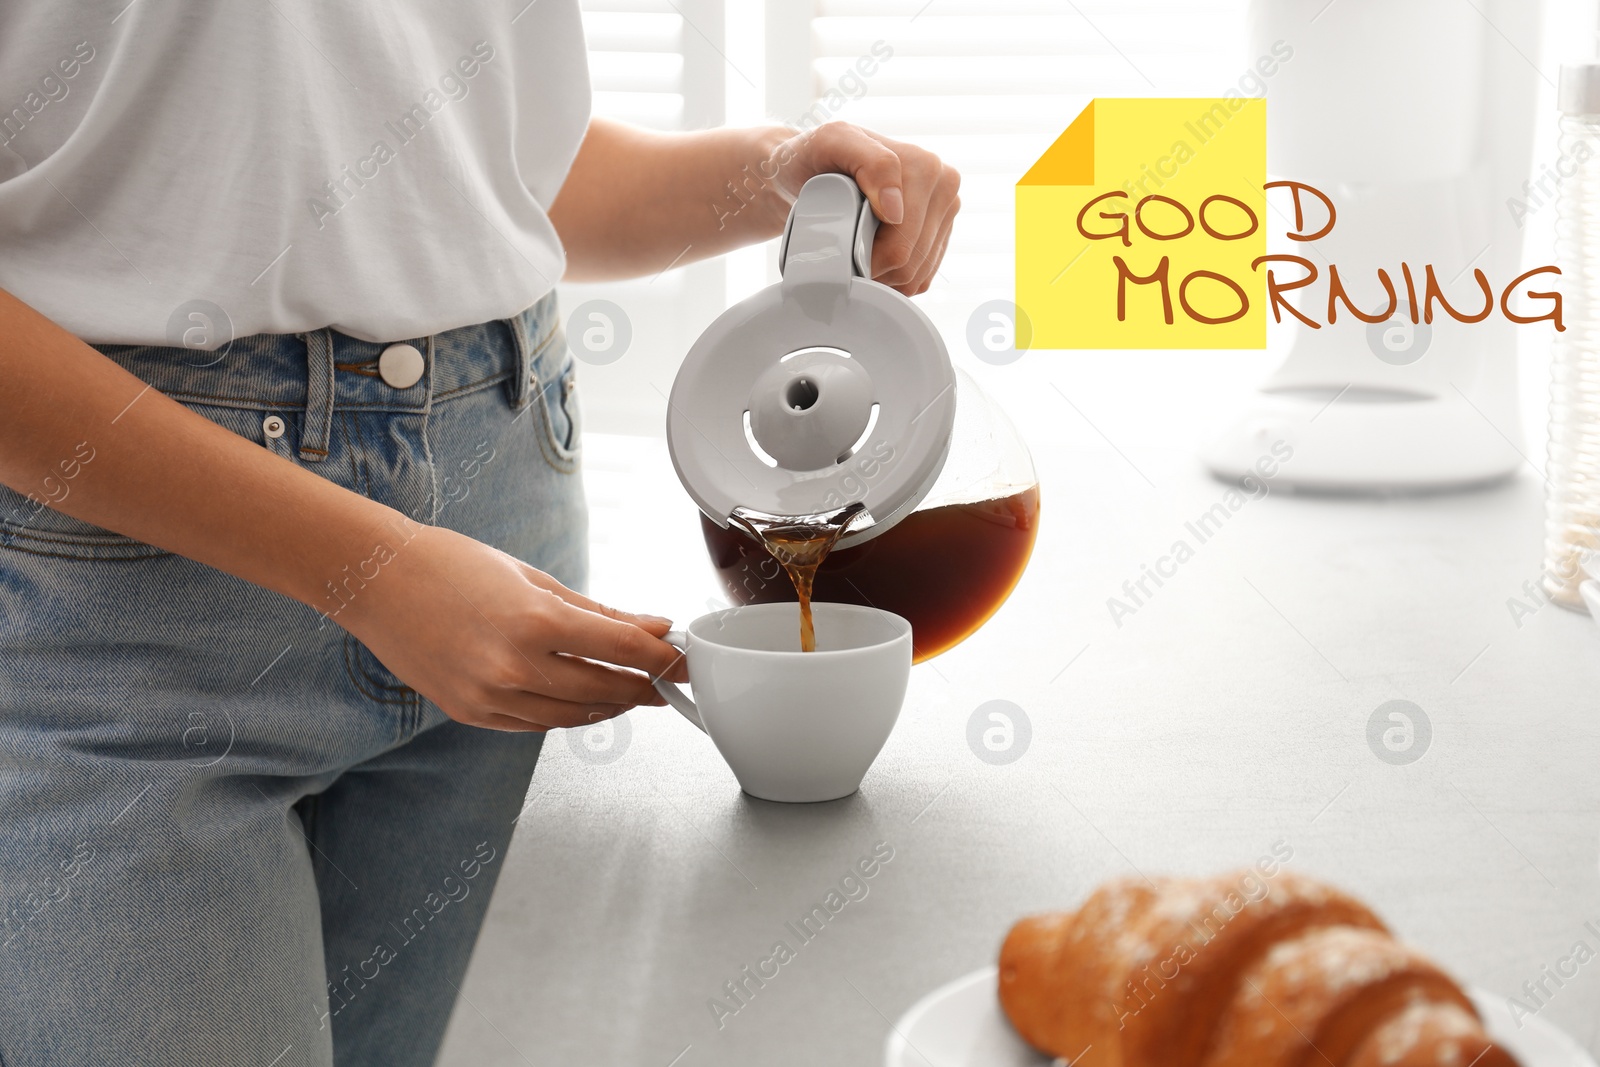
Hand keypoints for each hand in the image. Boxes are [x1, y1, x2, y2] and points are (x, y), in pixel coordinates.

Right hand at [336, 521, 685, 731]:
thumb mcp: (535, 579)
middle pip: (606, 690)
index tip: (682, 657)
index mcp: (536, 622)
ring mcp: (490, 697)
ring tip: (632, 690)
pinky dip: (567, 714)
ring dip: (611, 705)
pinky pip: (536, 724)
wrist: (377, 580)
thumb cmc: (452, 566)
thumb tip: (653, 626)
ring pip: (574, 717)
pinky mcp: (471, 713)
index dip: (663, 657)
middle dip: (645, 686)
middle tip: (668, 679)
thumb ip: (599, 611)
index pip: (624, 648)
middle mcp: (514, 667)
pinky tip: (583, 700)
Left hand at [772, 122, 960, 295]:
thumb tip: (897, 210)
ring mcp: (945, 212)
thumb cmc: (815, 155)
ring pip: (918, 274)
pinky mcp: (940, 234)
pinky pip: (922, 277)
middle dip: (875, 269)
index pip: (902, 245)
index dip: (867, 259)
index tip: (841, 248)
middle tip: (845, 253)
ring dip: (883, 276)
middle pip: (912, 262)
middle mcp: (944, 186)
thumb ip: (872, 163)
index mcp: (927, 167)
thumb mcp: (833, 142)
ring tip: (855, 255)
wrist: (806, 167)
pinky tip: (872, 261)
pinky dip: (893, 279)